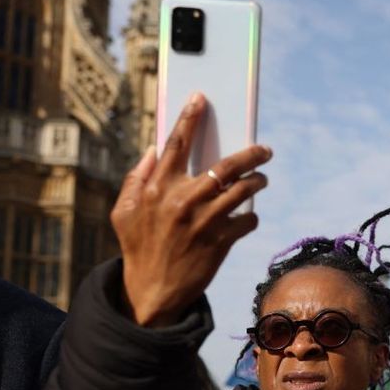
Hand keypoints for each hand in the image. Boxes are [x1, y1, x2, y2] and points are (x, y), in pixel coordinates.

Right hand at [112, 92, 270, 326]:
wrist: (153, 290)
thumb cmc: (138, 246)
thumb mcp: (124, 211)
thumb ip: (136, 178)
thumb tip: (153, 150)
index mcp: (157, 188)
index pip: (176, 143)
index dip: (190, 118)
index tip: (201, 99)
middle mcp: (183, 200)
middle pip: (226, 165)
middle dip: (252, 153)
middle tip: (265, 149)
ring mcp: (204, 221)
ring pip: (244, 190)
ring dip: (258, 181)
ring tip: (261, 180)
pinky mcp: (221, 242)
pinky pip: (248, 220)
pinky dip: (251, 216)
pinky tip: (247, 216)